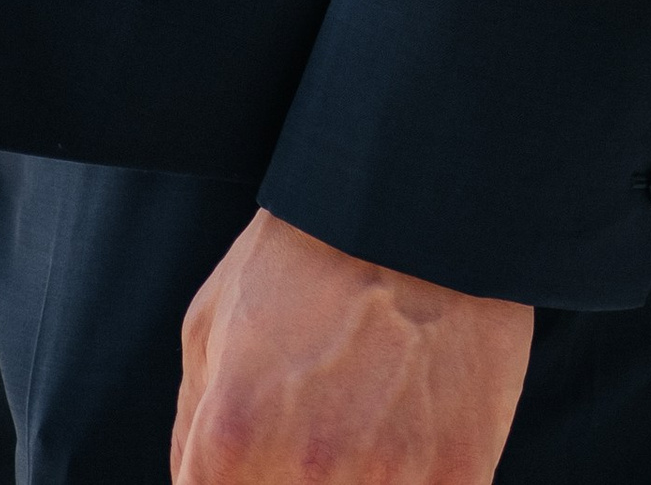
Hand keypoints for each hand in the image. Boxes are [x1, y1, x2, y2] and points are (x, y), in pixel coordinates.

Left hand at [171, 209, 532, 484]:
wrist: (427, 195)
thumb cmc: (310, 251)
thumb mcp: (212, 322)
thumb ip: (190, 429)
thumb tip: (197, 484)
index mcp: (228, 447)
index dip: (245, 480)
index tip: (269, 454)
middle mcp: (302, 474)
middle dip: (300, 477)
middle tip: (325, 429)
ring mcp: (387, 479)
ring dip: (366, 479)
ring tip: (375, 422)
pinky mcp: (460, 473)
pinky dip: (424, 478)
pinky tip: (424, 430)